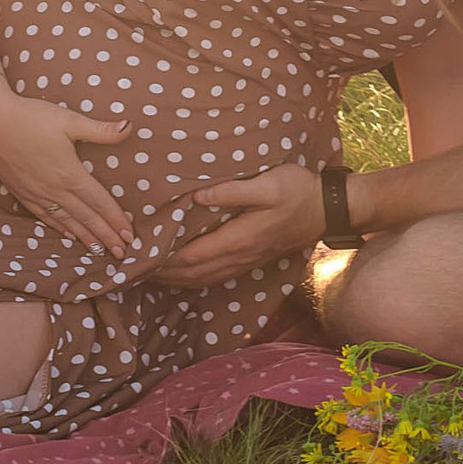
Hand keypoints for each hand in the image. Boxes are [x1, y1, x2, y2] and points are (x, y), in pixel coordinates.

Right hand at [0, 85, 138, 254]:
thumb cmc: (31, 117)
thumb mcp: (69, 120)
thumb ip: (101, 130)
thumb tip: (130, 127)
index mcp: (70, 173)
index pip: (100, 203)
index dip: (116, 220)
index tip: (130, 236)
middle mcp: (55, 190)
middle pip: (86, 218)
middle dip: (106, 236)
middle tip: (122, 253)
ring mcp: (37, 194)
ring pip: (67, 222)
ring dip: (86, 238)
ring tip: (101, 251)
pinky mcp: (23, 194)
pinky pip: (46, 217)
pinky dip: (61, 229)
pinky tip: (70, 235)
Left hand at [145, 163, 322, 286]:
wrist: (328, 209)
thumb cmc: (298, 190)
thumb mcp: (267, 183)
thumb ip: (231, 191)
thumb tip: (196, 196)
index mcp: (238, 239)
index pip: (191, 257)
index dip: (162, 261)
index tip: (139, 256)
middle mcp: (239, 256)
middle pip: (192, 274)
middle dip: (162, 274)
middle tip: (134, 269)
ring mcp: (246, 262)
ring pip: (202, 279)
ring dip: (175, 280)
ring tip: (151, 274)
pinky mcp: (251, 260)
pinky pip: (215, 276)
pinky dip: (193, 279)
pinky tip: (184, 274)